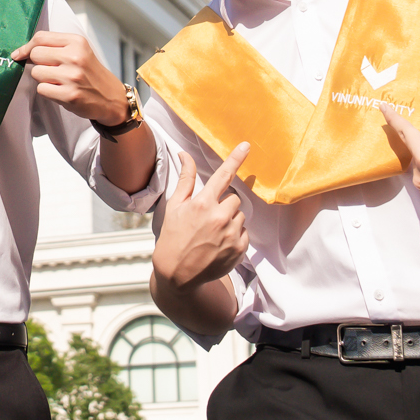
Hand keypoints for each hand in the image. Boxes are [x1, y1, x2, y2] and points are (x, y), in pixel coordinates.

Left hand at [11, 31, 127, 125]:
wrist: (111, 97)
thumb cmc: (91, 74)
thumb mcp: (80, 51)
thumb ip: (56, 47)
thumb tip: (23, 51)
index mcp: (77, 42)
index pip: (41, 37)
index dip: (26, 46)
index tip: (19, 54)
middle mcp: (75, 57)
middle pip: (35, 55)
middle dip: (37, 63)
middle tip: (50, 69)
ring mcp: (72, 76)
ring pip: (36, 73)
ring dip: (43, 79)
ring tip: (58, 81)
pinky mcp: (69, 94)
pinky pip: (42, 89)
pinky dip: (47, 91)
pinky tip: (61, 91)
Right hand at [152, 144, 250, 289]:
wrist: (178, 274)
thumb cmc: (173, 237)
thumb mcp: (175, 207)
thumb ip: (185, 179)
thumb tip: (184, 154)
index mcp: (203, 203)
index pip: (223, 175)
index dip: (236, 158)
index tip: (246, 146)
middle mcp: (219, 217)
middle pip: (234, 197)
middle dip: (224, 203)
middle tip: (209, 216)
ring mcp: (231, 234)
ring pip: (240, 215)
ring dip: (230, 219)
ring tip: (213, 232)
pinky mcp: (240, 248)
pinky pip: (244, 232)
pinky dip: (235, 235)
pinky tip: (219, 243)